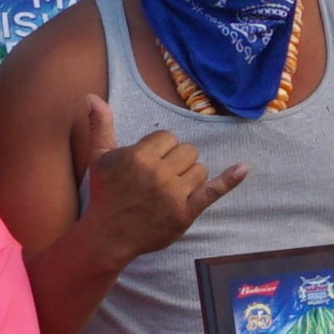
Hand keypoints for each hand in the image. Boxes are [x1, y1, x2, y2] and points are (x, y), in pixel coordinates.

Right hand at [76, 92, 245, 262]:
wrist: (107, 236)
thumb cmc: (104, 194)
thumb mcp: (98, 157)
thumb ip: (100, 125)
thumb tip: (91, 96)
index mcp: (139, 157)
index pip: (168, 137)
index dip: (159, 149)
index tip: (147, 164)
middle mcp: (158, 174)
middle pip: (187, 151)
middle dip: (176, 161)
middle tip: (157, 179)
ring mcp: (174, 195)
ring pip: (199, 169)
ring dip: (189, 176)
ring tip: (169, 189)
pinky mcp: (185, 213)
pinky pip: (213, 191)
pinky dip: (229, 180)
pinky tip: (242, 169)